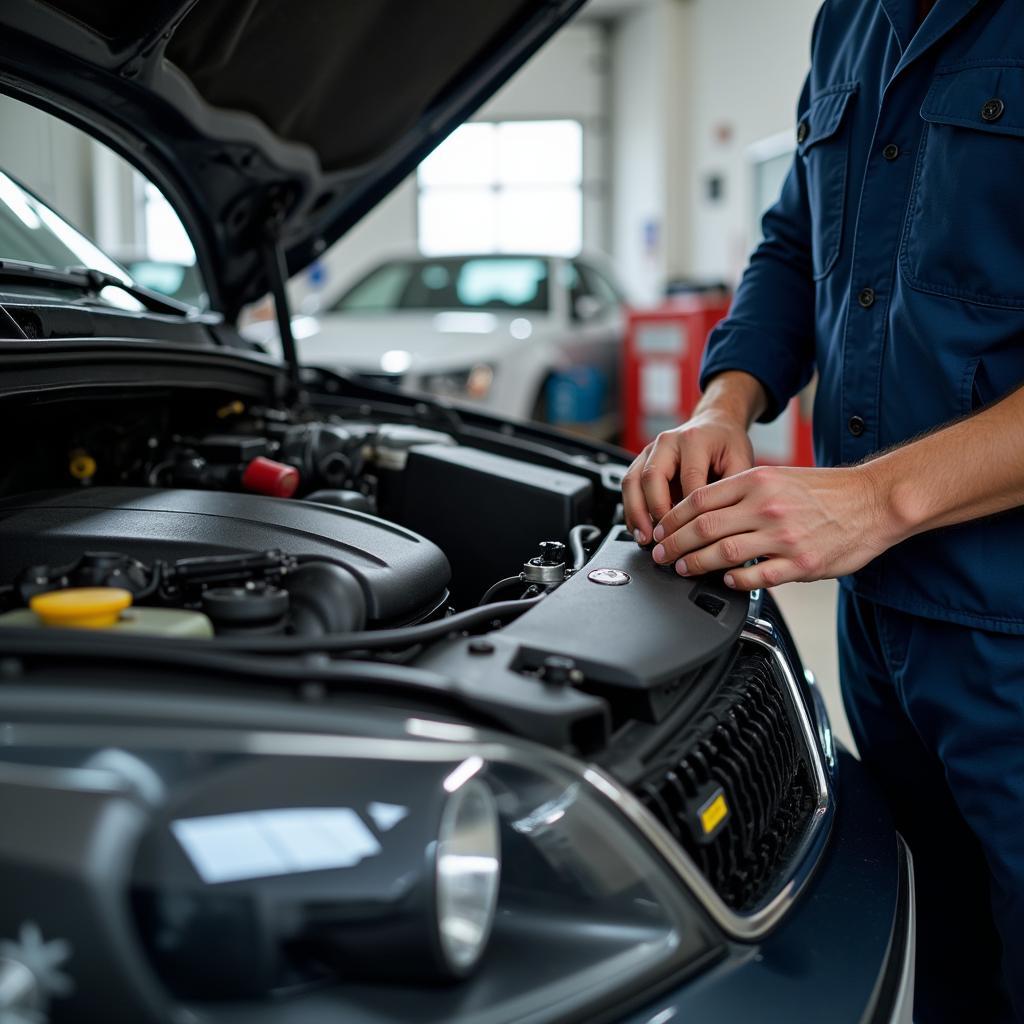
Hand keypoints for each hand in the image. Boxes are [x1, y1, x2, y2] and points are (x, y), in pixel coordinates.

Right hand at [622, 410, 754, 542]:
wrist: (715, 425)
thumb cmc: (727, 445)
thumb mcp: (741, 462)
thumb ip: (733, 489)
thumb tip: (724, 523)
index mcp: (694, 439)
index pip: (688, 478)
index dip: (689, 509)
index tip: (692, 534)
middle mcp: (667, 442)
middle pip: (652, 477)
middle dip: (654, 512)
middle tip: (662, 539)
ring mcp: (650, 450)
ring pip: (632, 482)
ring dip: (635, 513)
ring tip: (644, 538)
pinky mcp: (641, 461)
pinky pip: (629, 485)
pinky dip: (631, 510)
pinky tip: (638, 529)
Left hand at [649, 464, 899, 589]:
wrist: (875, 501)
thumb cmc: (826, 491)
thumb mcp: (779, 477)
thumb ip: (742, 492)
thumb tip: (702, 511)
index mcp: (757, 481)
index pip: (699, 499)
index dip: (671, 518)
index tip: (659, 530)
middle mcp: (767, 506)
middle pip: (703, 527)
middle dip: (674, 544)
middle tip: (661, 555)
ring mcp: (784, 536)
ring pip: (724, 552)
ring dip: (696, 564)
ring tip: (683, 569)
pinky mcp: (801, 563)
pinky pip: (758, 576)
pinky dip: (736, 580)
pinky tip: (725, 581)